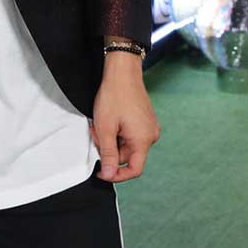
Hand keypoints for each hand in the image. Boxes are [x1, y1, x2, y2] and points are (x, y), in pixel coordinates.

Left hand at [90, 59, 160, 181]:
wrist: (122, 72)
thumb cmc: (115, 96)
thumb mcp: (106, 128)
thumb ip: (108, 154)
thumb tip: (109, 174)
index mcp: (144, 140)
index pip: (134, 170)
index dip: (117, 175)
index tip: (102, 172)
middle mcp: (151, 135)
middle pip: (128, 156)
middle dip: (109, 150)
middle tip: (96, 134)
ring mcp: (149, 127)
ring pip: (127, 145)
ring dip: (112, 140)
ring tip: (101, 125)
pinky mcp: (145, 121)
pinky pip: (131, 135)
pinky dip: (117, 132)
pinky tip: (110, 121)